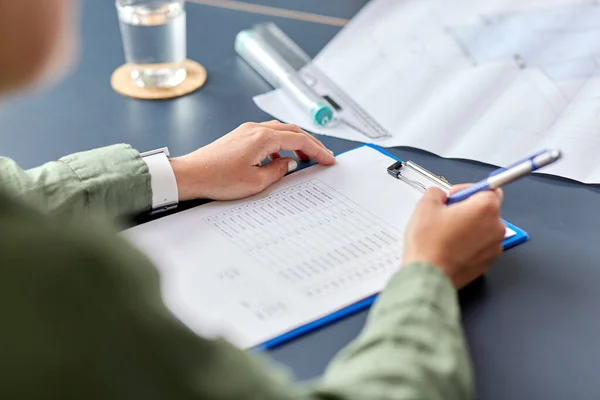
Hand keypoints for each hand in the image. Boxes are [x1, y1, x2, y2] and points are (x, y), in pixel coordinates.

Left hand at [169, 121, 334, 200]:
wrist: (190, 174)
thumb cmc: (218, 179)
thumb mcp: (255, 182)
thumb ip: (278, 171)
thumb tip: (288, 163)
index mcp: (263, 138)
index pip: (299, 139)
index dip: (317, 150)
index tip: (329, 159)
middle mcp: (255, 129)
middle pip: (291, 130)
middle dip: (309, 143)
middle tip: (321, 156)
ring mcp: (246, 131)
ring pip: (279, 131)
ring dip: (294, 141)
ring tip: (304, 157)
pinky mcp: (238, 136)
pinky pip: (266, 135)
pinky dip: (279, 143)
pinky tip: (278, 158)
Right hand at [402, 184, 505, 288]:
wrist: (428, 276)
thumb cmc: (429, 243)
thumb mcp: (425, 206)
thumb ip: (436, 193)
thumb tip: (440, 195)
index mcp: (486, 208)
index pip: (490, 188)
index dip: (468, 190)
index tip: (454, 196)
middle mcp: (496, 227)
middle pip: (486, 210)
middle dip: (467, 209)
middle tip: (445, 215)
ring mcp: (494, 248)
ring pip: (483, 229)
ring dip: (468, 227)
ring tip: (445, 233)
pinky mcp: (487, 263)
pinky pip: (480, 246)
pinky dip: (468, 244)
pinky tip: (449, 247)